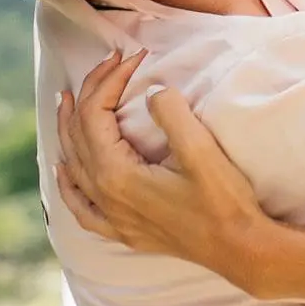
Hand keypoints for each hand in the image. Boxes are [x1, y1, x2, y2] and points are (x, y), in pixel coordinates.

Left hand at [54, 51, 269, 287]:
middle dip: (91, 91)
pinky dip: (68, 183)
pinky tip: (64, 170)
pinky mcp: (123, 230)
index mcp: (117, 175)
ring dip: (69, 128)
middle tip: (109, 62)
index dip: (111, 79)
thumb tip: (152, 92)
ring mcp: (111, 217)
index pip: (96, 114)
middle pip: (79, 134)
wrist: (239, 249)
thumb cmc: (224, 202)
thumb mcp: (201, 152)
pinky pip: (80, 205)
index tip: (135, 56)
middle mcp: (105, 196)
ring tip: (68, 100)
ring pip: (74, 164)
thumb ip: (172, 115)